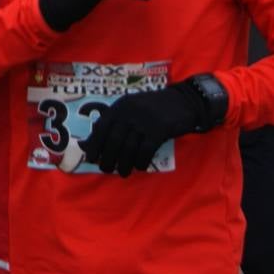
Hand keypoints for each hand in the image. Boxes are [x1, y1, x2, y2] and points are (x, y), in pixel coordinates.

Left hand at [81, 76, 225, 176]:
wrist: (182, 100)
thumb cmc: (152, 108)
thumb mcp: (130, 107)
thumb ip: (113, 122)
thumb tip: (91, 142)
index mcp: (119, 107)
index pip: (100, 127)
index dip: (94, 145)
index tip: (91, 158)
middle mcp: (129, 113)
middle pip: (113, 140)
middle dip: (108, 158)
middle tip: (106, 169)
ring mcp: (144, 121)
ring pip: (129, 148)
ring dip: (124, 164)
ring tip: (122, 173)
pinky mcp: (160, 130)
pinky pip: (146, 151)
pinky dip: (141, 162)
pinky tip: (140, 167)